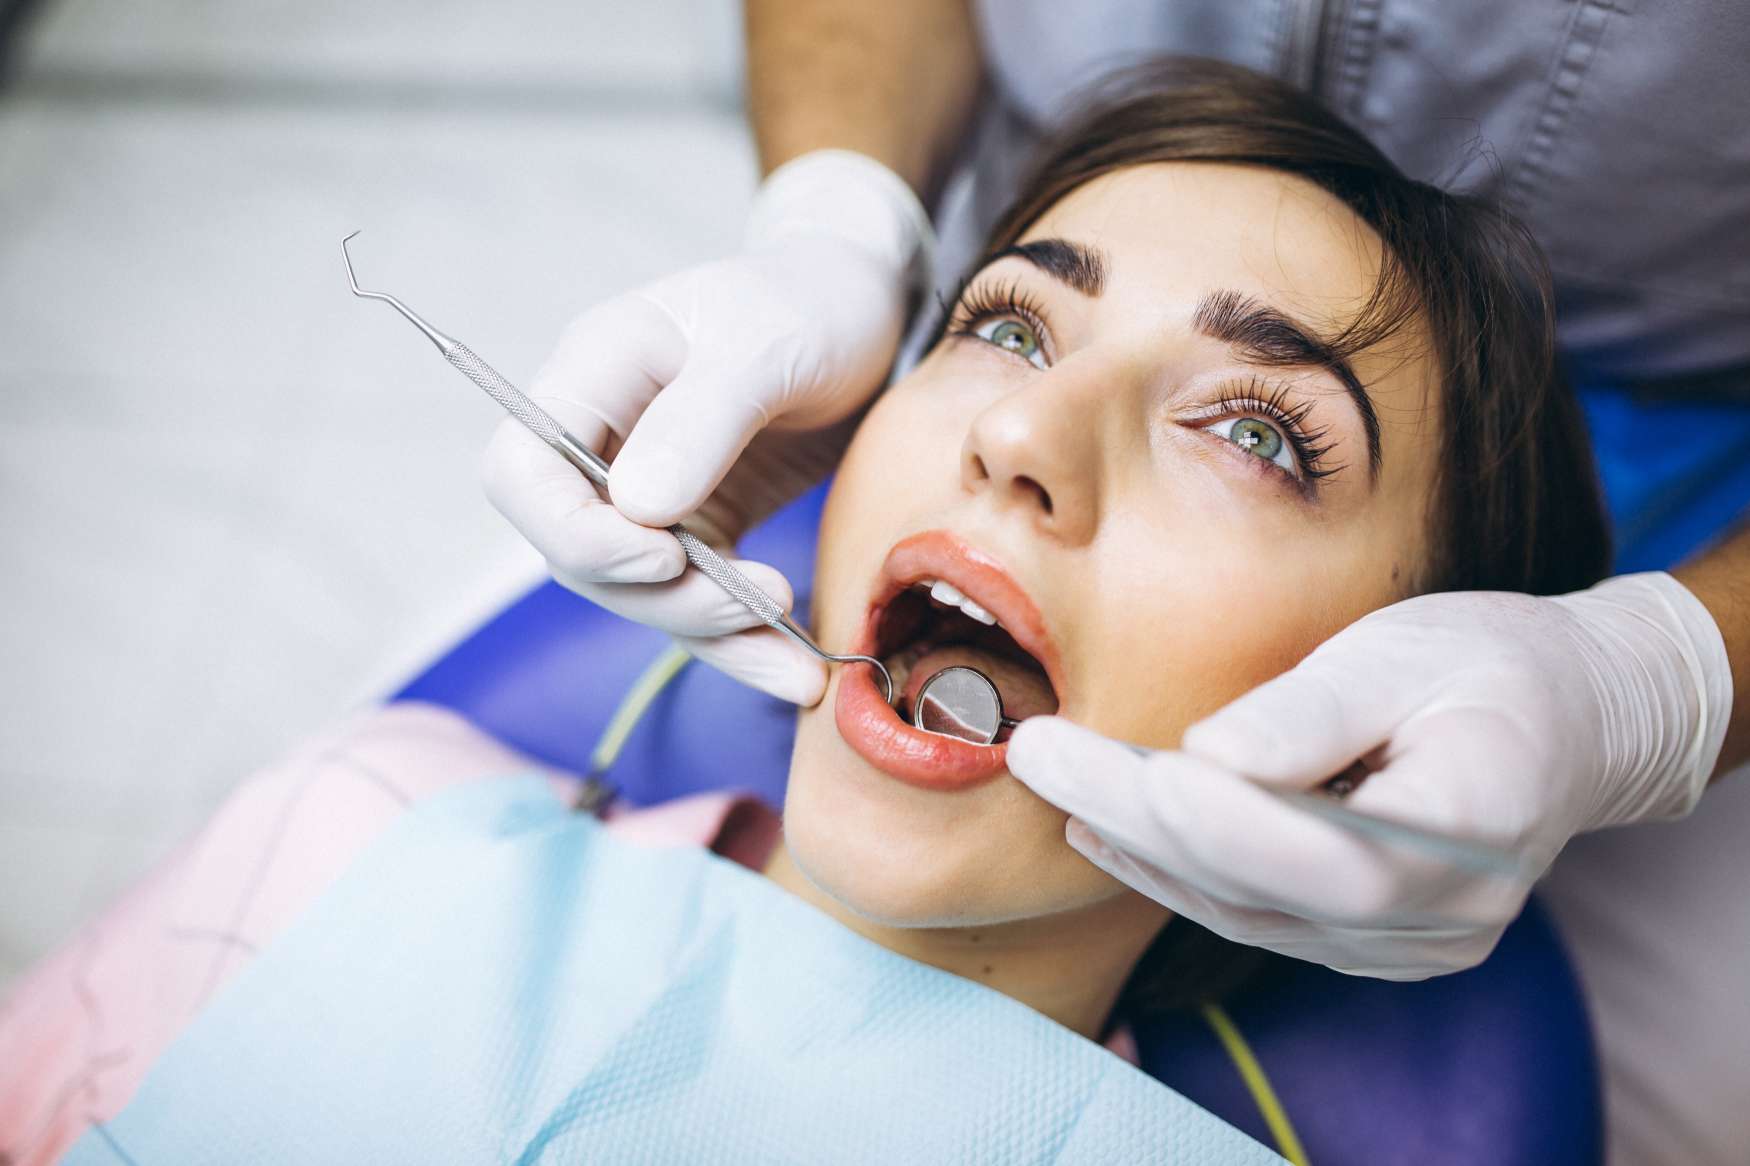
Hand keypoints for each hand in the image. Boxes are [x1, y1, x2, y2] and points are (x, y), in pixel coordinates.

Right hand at [483, 151, 931, 704]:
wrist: (871, 315)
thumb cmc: (811, 302)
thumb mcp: (767, 343)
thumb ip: (702, 418)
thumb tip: (637, 511)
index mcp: (594, 372)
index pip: (519, 471)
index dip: (572, 531)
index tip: (664, 555)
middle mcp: (607, 438)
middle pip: (579, 552)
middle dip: (663, 596)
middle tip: (755, 603)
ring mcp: (651, 490)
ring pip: (641, 594)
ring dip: (712, 634)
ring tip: (794, 660)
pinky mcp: (703, 527)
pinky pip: (700, 602)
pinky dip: (743, 642)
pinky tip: (794, 671)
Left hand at [1006, 573, 1732, 978]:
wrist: (1570, 720)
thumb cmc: (1491, 665)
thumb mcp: (1408, 650)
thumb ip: (1309, 711)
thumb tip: (1201, 754)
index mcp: (1471, 827)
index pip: (1317, 850)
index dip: (1200, 815)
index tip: (1097, 759)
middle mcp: (1439, 915)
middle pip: (1256, 882)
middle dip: (1129, 817)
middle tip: (1034, 754)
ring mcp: (1403, 944)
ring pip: (1241, 908)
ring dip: (1137, 848)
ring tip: (1050, 780)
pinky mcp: (1367, 943)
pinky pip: (1254, 915)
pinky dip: (1175, 872)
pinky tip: (1107, 831)